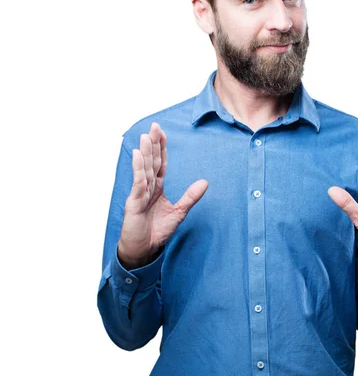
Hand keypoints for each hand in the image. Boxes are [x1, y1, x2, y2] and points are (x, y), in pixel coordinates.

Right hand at [117, 122, 207, 268]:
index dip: (161, 148)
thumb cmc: (156, 231)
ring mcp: (139, 194)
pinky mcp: (134, 202)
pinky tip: (138, 156)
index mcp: (156, 188)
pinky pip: (138, 183)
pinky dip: (138, 169)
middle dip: (153, 144)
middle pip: (151, 161)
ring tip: (145, 136)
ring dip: (144, 152)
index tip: (163, 133)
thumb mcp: (179, 212)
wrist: (143, 249)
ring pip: (143, 169)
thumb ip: (190, 197)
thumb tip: (205, 182)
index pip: (159, 164)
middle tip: (155, 126)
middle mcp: (147, 187)